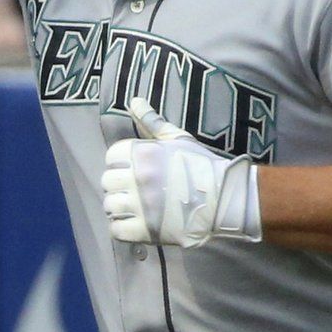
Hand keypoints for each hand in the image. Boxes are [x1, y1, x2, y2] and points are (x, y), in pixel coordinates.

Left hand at [101, 96, 262, 248]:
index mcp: (143, 154)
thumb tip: (134, 101)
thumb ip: (152, 122)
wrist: (225, 197)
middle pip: (107, 182)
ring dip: (119, 207)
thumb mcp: (177, 139)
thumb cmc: (200, 165)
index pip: (111, 156)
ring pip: (110, 206)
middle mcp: (138, 179)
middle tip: (136, 190)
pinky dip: (123, 228)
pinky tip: (136, 223)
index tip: (136, 170)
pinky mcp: (146, 230)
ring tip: (135, 208)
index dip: (121, 163)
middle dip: (118, 186)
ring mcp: (141, 206)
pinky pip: (117, 230)